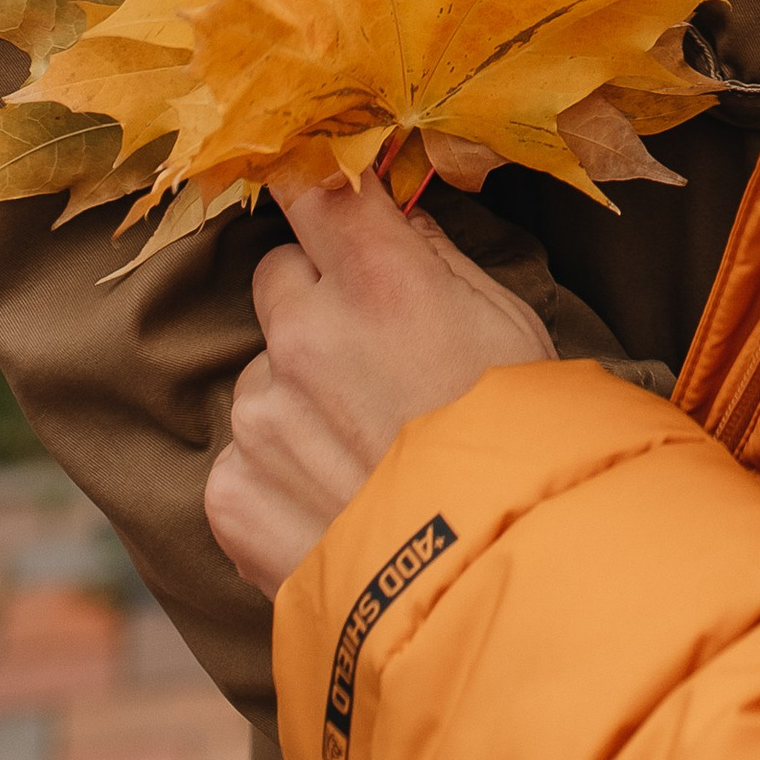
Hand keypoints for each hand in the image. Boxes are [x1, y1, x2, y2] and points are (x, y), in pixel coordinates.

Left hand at [204, 176, 555, 598]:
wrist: (497, 581)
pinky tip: (340, 503)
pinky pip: (242, 457)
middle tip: (375, 356)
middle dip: (315, 301)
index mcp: (378, 278)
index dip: (311, 178)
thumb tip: (395, 217)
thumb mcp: (510, 327)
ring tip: (368, 454)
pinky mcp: (233, 491)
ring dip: (298, 396)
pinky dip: (279, 474)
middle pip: (278, 276)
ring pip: (261, 374)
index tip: (319, 187)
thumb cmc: (526, 441)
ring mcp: (261, 416)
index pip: (312, 184)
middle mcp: (304, 333)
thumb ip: (437, 262)